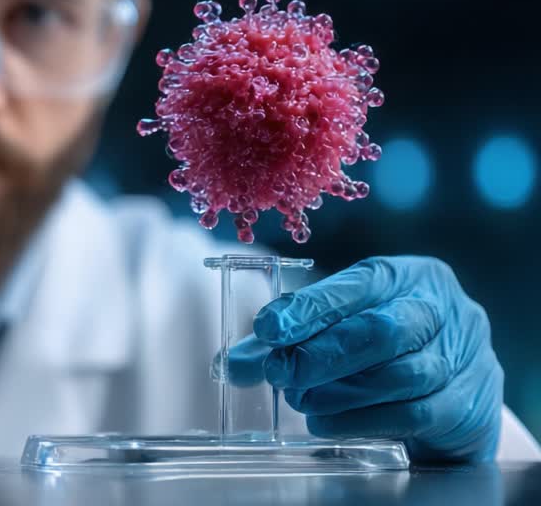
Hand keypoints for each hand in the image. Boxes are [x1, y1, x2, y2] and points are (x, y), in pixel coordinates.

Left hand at [254, 255, 502, 461]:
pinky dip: (360, 420)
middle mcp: (440, 308)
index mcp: (407, 275)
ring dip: (338, 392)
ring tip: (301, 399)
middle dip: (321, 354)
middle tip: (279, 372)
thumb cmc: (386, 349)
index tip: (268, 329)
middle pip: (381, 330)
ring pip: (398, 375)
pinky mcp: (467, 402)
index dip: (310, 308)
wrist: (455, 391)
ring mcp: (462, 355)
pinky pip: (412, 414)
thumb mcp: (343, 326)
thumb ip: (287, 343)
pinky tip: (326, 421)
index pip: (356, 284)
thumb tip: (229, 365)